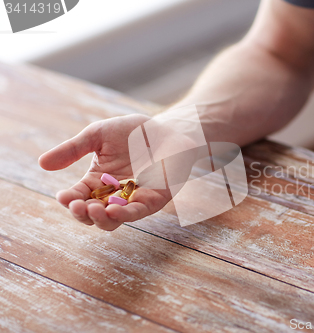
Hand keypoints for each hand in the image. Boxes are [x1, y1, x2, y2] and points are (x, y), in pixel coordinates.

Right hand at [39, 114, 170, 230]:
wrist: (165, 128)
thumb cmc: (132, 132)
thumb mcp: (97, 135)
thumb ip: (73, 149)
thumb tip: (42, 163)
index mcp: (96, 182)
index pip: (78, 197)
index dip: (69, 200)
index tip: (63, 197)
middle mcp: (112, 196)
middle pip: (91, 215)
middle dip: (82, 214)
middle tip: (78, 206)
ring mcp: (132, 200)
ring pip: (111, 221)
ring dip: (100, 219)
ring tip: (93, 210)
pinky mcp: (153, 200)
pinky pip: (137, 213)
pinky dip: (125, 215)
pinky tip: (114, 211)